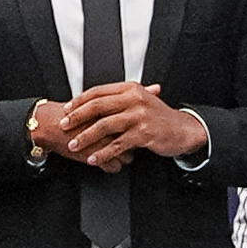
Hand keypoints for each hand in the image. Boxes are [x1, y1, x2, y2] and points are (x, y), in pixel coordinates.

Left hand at [64, 81, 205, 168]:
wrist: (183, 130)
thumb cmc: (159, 117)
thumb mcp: (141, 101)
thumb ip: (119, 99)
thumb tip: (92, 102)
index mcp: (130, 89)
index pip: (98, 92)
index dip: (79, 101)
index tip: (66, 109)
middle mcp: (134, 99)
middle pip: (97, 107)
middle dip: (77, 118)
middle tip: (63, 126)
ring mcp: (139, 116)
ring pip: (104, 126)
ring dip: (86, 137)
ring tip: (74, 145)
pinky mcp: (143, 133)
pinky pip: (118, 144)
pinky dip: (103, 153)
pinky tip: (94, 159)